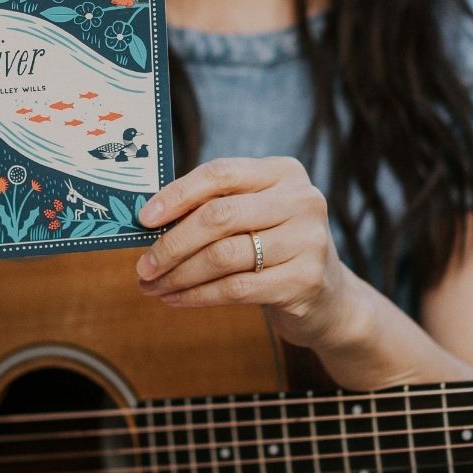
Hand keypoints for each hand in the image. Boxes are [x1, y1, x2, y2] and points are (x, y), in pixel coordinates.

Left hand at [133, 156, 359, 349]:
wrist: (328, 298)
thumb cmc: (274, 249)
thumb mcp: (254, 215)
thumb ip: (214, 208)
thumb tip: (149, 221)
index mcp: (284, 172)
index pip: (220, 173)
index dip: (177, 194)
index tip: (143, 218)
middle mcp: (302, 200)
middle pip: (219, 216)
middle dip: (172, 243)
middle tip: (143, 266)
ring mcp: (307, 240)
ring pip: (223, 256)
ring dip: (179, 275)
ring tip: (153, 286)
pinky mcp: (305, 280)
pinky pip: (236, 288)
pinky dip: (197, 296)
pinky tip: (176, 300)